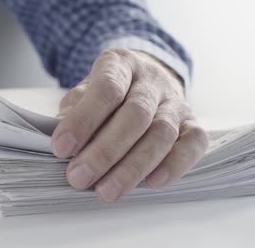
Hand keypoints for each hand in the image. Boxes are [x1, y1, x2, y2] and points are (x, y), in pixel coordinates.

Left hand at [52, 49, 207, 201]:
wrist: (144, 79)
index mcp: (120, 64)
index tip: (61, 147)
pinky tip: (152, 182)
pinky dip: (175, 165)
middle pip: (135, 115)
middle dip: (104, 151)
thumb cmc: (106, 92)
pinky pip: (193, 144)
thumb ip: (72, 111)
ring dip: (133, 167)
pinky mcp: (193, 123)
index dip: (83, 120)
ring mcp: (176, 101)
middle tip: (79, 177)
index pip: (106, 88)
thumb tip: (62, 142)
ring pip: (161, 133)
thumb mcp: (83, 92)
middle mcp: (152, 80)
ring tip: (106, 191)